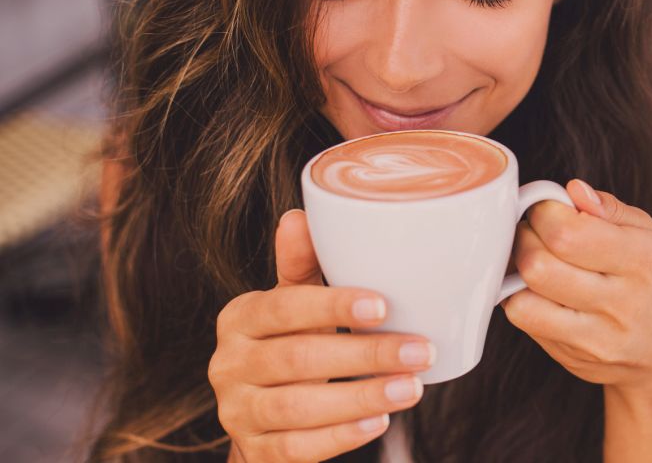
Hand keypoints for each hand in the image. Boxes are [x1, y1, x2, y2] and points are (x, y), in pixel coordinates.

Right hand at [209, 210, 435, 461]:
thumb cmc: (291, 346)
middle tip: (420, 351)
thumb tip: (300, 215)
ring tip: (412, 387)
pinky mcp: (253, 450)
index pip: (284, 307)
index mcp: (240, 318)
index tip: (384, 306)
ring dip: (362, 397)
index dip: (333, 306)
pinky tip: (379, 422)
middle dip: (365, 355)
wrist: (263, 423)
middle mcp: (228, 364)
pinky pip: (297, 448)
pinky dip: (341, 436)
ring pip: (299, 406)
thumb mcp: (294, 306)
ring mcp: (236, 412)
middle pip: (298, 359)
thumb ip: (302, 267)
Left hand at [501, 180, 651, 398]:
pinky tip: (537, 289)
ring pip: (523, 298)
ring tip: (535, 259)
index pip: (568, 233)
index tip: (548, 209)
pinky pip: (525, 321)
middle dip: (525, 237)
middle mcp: (622, 301)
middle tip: (535, 232)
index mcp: (645, 260)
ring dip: (517, 271)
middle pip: (538, 264)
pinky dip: (520, 298)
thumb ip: (611, 209)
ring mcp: (596, 337)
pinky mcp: (572, 357)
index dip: (544, 212)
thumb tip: (572, 190)